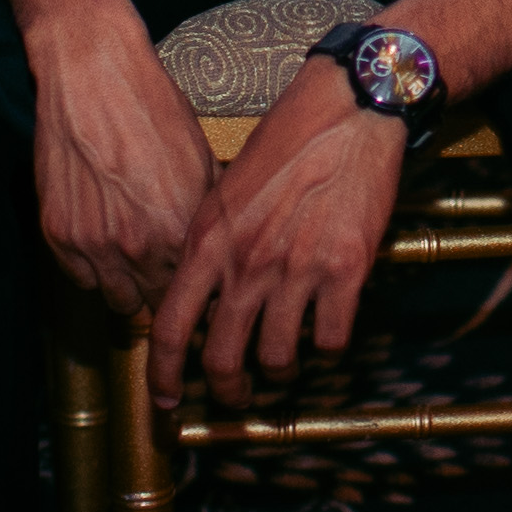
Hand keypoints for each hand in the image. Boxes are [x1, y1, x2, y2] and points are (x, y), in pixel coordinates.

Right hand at [26, 0, 212, 322]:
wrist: (92, 71)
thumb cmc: (152, 107)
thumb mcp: (201, 161)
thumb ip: (208, 216)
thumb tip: (223, 247)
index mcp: (179, 231)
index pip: (196, 293)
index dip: (201, 289)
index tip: (200, 283)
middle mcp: (135, 246)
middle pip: (157, 305)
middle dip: (166, 292)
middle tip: (169, 273)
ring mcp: (91, 243)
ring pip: (117, 301)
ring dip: (130, 287)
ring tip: (137, 260)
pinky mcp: (57, 233)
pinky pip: (79, 278)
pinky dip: (93, 268)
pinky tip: (106, 241)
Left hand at [152, 65, 408, 407]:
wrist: (347, 110)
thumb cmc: (286, 140)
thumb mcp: (226, 188)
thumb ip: (211, 242)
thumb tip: (201, 289)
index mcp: (208, 240)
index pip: (172, 327)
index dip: (164, 375)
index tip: (165, 400)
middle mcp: (246, 262)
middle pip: (222, 359)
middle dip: (226, 390)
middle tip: (234, 396)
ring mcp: (296, 269)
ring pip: (278, 358)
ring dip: (280, 373)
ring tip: (284, 366)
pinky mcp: (345, 270)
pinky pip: (332, 339)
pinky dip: (329, 349)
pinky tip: (328, 336)